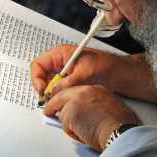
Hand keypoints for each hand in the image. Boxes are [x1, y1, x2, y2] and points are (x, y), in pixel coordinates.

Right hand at [30, 45, 156, 102]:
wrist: (119, 74)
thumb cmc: (106, 67)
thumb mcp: (85, 74)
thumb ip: (67, 83)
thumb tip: (52, 91)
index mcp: (61, 54)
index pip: (38, 64)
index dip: (36, 78)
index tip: (42, 91)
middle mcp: (60, 62)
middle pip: (41, 76)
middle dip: (43, 88)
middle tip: (47, 100)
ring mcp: (64, 72)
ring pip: (48, 85)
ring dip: (50, 94)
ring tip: (55, 102)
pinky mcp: (69, 81)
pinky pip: (57, 89)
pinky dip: (57, 96)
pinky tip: (62, 102)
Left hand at [43, 85, 141, 151]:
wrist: (121, 131)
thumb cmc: (120, 124)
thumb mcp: (109, 108)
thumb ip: (94, 106)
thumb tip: (83, 115)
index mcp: (96, 89)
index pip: (74, 91)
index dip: (66, 99)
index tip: (61, 103)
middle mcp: (85, 91)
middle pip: (62, 96)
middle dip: (53, 105)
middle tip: (48, 111)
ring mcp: (76, 101)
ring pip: (63, 114)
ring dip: (69, 125)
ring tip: (82, 132)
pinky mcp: (70, 113)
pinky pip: (65, 126)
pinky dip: (72, 133)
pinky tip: (83, 135)